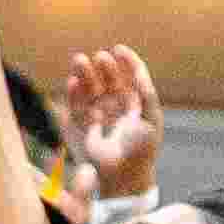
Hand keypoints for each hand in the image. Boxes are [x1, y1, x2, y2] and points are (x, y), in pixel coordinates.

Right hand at [56, 42, 163, 202]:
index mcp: (135, 102)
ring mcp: (97, 113)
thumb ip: (147, 94)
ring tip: (79, 60)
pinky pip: (75, 104)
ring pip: (89, 88)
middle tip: (99, 57)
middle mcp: (116, 105)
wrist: (123, 174)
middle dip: (103, 66)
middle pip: (108, 78)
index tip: (119, 49)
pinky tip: (72, 82)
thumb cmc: (141, 148)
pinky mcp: (82, 125)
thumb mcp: (151, 119)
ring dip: (84, 73)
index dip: (126, 61)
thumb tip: (139, 72)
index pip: (131, 75)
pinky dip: (73, 92)